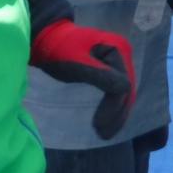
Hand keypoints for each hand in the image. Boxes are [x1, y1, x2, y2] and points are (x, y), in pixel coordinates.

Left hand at [29, 19, 135, 139]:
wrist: (46, 38)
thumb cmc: (58, 50)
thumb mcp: (76, 63)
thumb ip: (100, 75)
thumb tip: (124, 90)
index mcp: (118, 49)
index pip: (123, 84)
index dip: (114, 106)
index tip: (98, 125)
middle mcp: (122, 54)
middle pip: (126, 89)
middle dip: (117, 113)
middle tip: (103, 134)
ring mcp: (116, 61)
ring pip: (122, 92)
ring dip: (117, 113)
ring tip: (105, 133)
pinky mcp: (108, 68)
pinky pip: (115, 89)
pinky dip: (112, 106)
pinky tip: (106, 119)